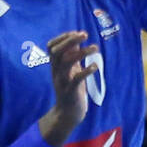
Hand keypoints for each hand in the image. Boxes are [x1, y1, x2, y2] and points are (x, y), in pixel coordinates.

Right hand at [41, 30, 98, 145]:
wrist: (68, 114)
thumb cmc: (71, 90)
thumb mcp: (70, 71)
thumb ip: (72, 56)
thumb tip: (76, 39)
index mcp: (55, 66)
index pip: (51, 47)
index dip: (63, 37)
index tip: (76, 32)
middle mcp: (56, 72)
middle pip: (56, 51)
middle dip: (70, 40)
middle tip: (85, 34)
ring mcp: (62, 81)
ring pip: (66, 62)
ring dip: (81, 52)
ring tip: (95, 48)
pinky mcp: (70, 92)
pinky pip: (76, 79)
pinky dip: (86, 71)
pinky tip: (95, 66)